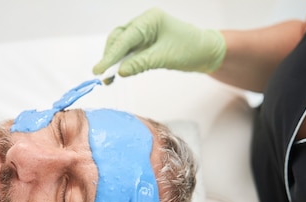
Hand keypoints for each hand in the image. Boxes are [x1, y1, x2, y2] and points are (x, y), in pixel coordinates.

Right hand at [92, 8, 225, 76]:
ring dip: (114, 61)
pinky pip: (129, 52)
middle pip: (118, 39)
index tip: (99, 69)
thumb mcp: (164, 57)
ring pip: (122, 45)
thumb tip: (120, 71)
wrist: (206, 52)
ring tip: (108, 77)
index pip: (125, 38)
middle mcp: (145, 23)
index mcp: (150, 20)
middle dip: (109, 57)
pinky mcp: (146, 43)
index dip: (111, 55)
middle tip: (102, 75)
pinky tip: (118, 73)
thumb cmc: (190, 49)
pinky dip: (123, 63)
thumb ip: (141, 63)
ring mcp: (144, 33)